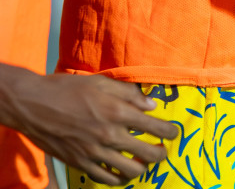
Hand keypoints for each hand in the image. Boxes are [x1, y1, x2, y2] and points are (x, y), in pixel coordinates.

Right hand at [0, 69, 179, 185]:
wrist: (33, 105)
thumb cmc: (68, 89)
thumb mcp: (102, 83)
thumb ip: (130, 94)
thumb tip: (151, 105)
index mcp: (118, 112)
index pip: (156, 127)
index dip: (171, 132)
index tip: (174, 133)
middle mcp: (109, 135)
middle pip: (149, 154)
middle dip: (161, 153)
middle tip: (162, 150)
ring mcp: (94, 153)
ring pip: (130, 171)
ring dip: (141, 168)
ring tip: (142, 162)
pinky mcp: (79, 163)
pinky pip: (105, 178)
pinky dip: (117, 177)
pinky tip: (120, 171)